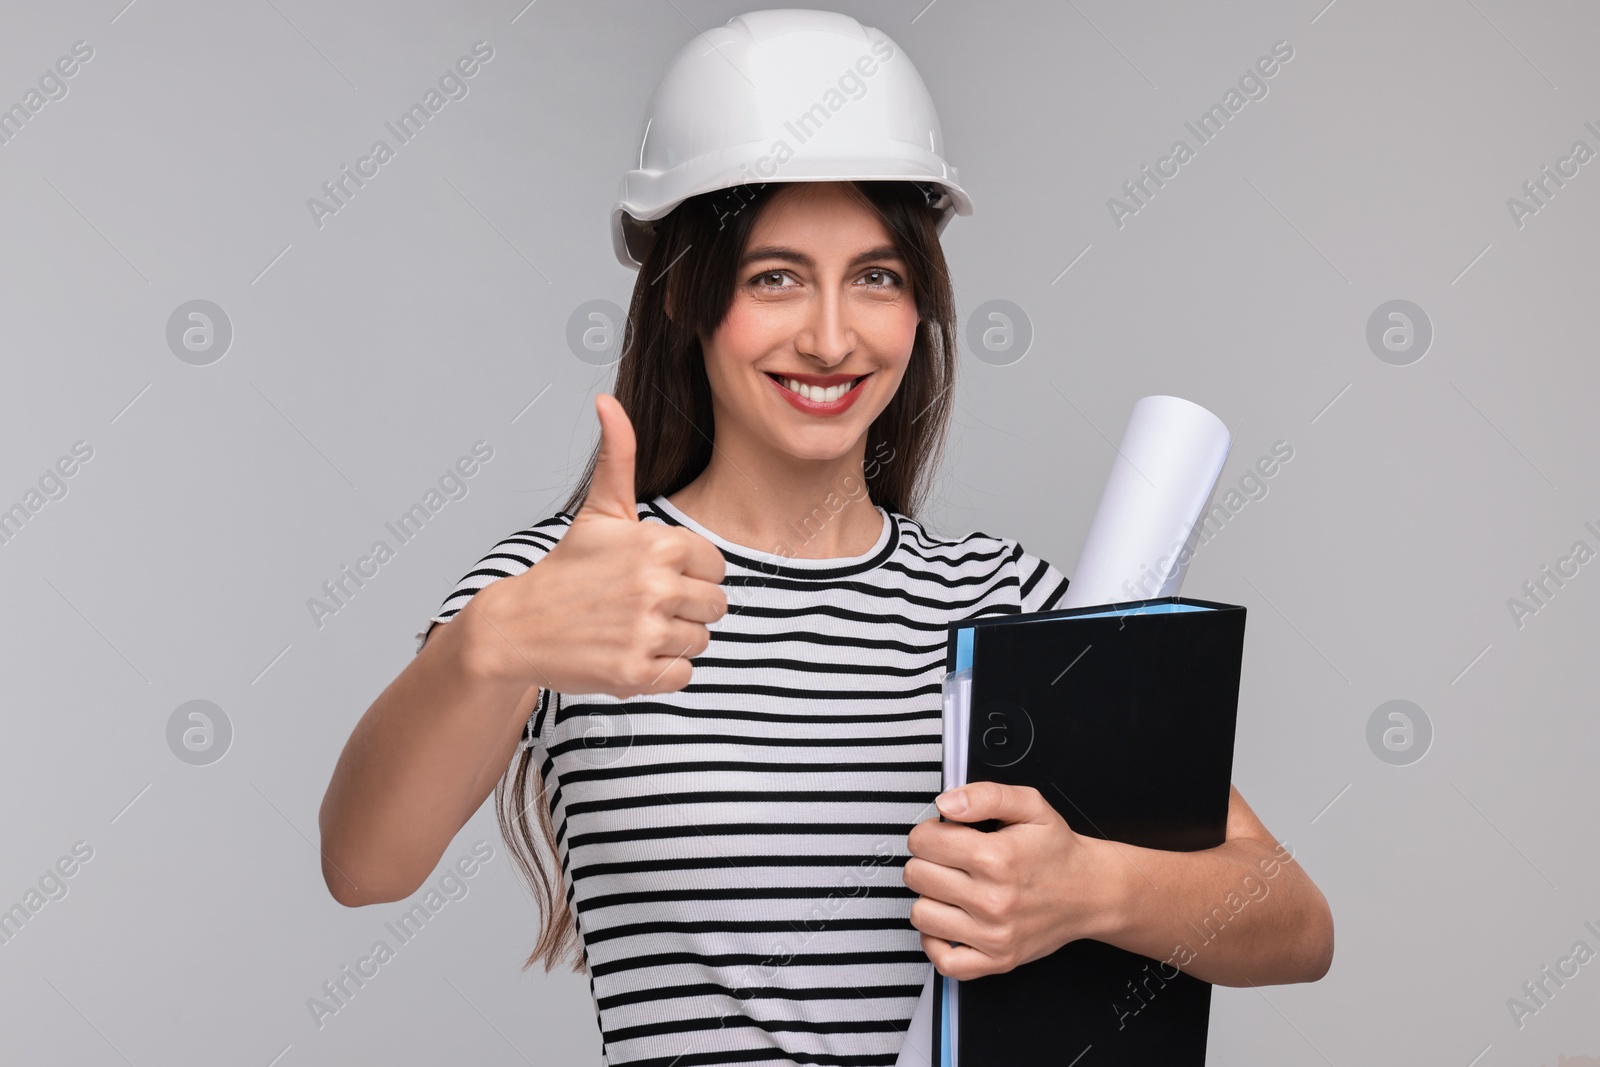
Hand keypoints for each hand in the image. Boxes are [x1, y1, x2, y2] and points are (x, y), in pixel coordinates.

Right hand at [467, 394, 727, 697]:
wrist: (518, 626)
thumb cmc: (569, 568)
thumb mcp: (599, 511)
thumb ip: (618, 456)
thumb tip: (607, 400)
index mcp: (659, 544)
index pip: (716, 567)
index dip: (689, 574)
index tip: (653, 575)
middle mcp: (656, 586)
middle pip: (715, 606)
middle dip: (685, 608)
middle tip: (642, 606)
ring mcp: (645, 631)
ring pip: (701, 640)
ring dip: (673, 640)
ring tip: (634, 628)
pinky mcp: (635, 673)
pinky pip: (683, 674)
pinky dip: (661, 670)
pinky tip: (629, 653)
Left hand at [904, 782, 1118, 979]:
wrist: (1091, 892)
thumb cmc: (1057, 850)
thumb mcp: (1029, 806)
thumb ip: (985, 796)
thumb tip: (946, 804)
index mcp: (996, 858)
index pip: (924, 842)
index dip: (928, 832)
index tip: (943, 834)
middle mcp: (993, 900)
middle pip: (917, 876)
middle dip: (926, 861)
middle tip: (949, 859)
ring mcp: (994, 935)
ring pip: (921, 914)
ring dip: (930, 898)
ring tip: (951, 888)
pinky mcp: (997, 960)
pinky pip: (944, 962)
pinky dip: (936, 942)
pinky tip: (949, 921)